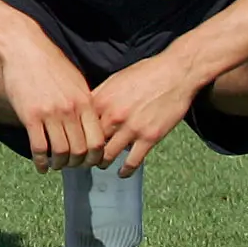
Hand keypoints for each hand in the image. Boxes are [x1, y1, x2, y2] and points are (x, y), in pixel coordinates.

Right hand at [0, 38, 103, 171]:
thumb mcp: (75, 80)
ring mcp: (50, 113)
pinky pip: (39, 147)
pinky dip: (41, 161)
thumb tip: (91, 123)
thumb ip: (84, 102)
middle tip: (71, 165)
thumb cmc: (49, 62)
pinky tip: (41, 165)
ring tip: (55, 164)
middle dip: (77, 164)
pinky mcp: (30, 115)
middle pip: (81, 150)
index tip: (89, 161)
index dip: (95, 157)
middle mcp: (70, 110)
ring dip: (59, 164)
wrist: (24, 47)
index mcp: (85, 101)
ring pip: (61, 152)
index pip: (97, 140)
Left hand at [86, 54, 201, 176]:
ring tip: (101, 164)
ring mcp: (131, 127)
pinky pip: (132, 161)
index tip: (72, 143)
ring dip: (102, 163)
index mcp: (102, 100)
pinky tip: (122, 173)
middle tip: (83, 159)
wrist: (175, 73)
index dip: (74, 136)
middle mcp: (113, 115)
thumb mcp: (115, 79)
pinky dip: (125, 170)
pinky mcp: (149, 137)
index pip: (78, 125)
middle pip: (90, 143)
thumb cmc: (145, 73)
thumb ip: (100, 96)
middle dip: (84, 153)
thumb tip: (85, 109)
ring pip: (107, 155)